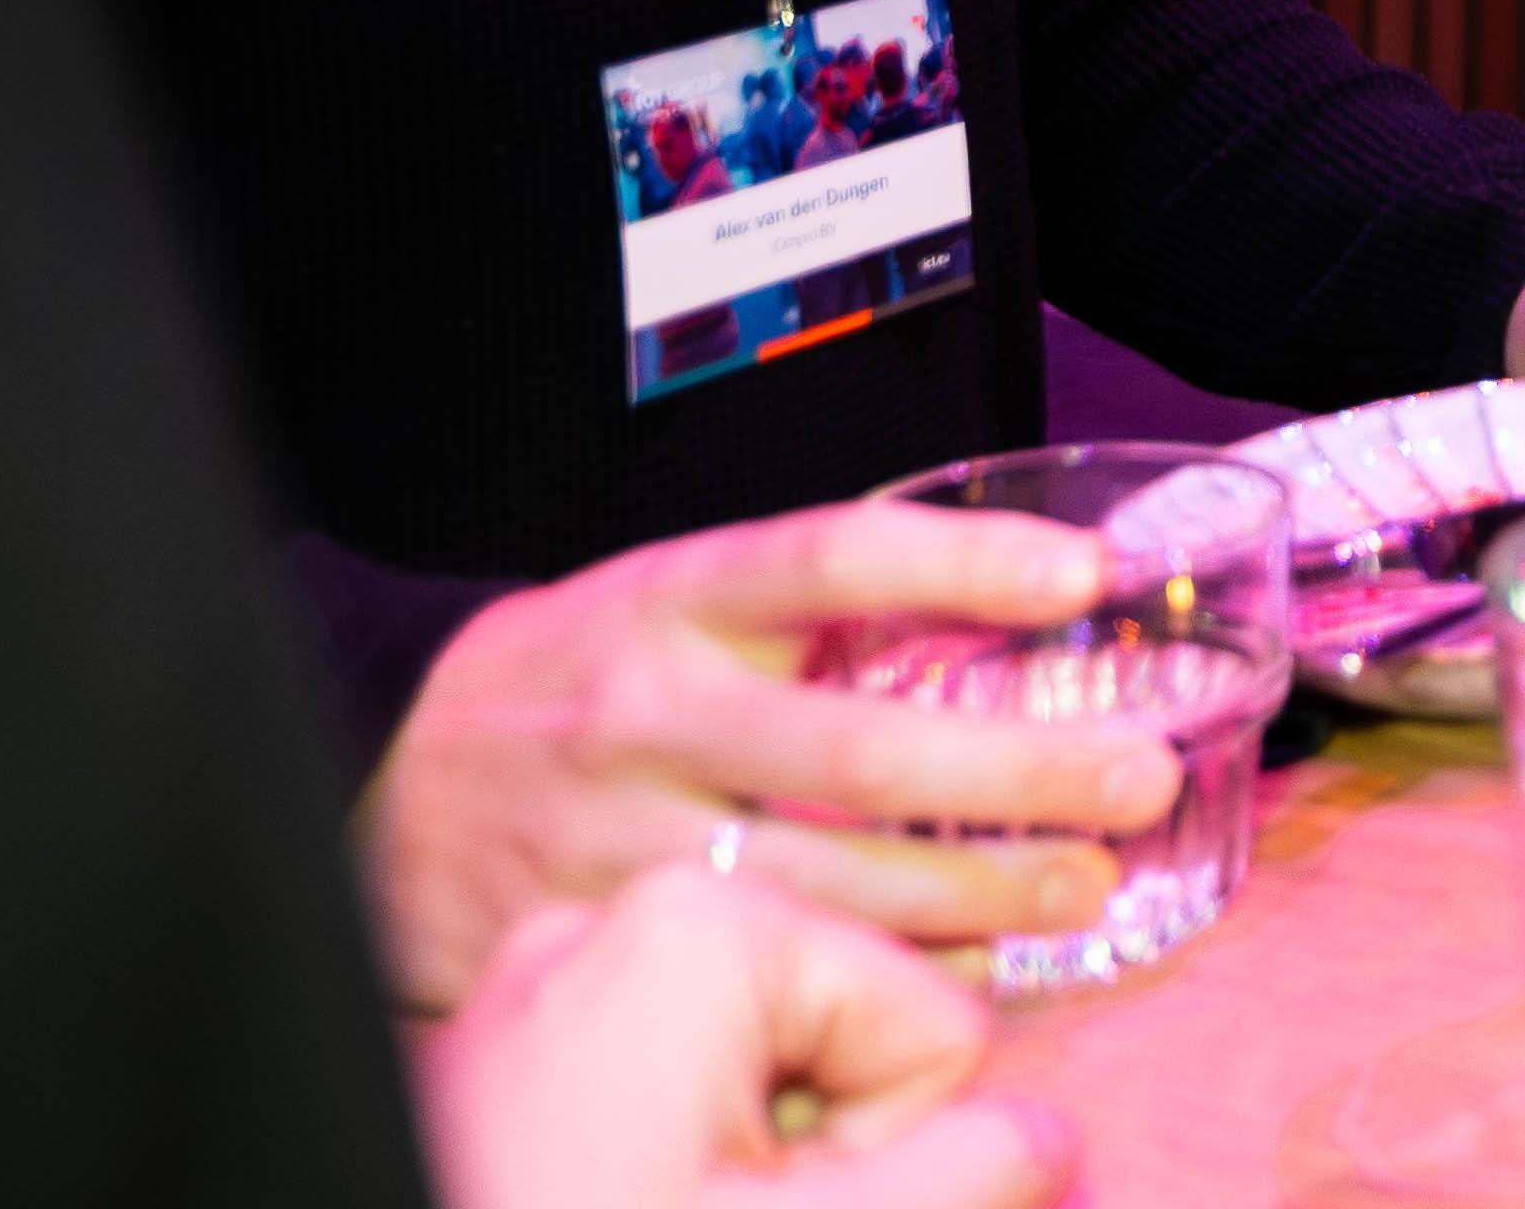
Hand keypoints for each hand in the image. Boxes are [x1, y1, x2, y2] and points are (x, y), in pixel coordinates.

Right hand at [354, 507, 1177, 1010]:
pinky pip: (766, 960)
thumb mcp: (674, 594)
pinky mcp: (605, 935)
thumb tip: (1025, 587)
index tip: (1084, 576)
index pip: (836, 558)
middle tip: (1138, 775)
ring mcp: (623, 834)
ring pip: (825, 877)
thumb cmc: (577, 674)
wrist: (386, 770)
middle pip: (859, 746)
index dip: (966, 561)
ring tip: (1087, 883)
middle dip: (1019, 770)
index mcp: (675, 599)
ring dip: (976, 890)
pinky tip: (973, 963)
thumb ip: (818, 599)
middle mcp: (650, 712)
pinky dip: (878, 966)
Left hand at [413, 866, 1065, 1208]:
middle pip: (842, 1008)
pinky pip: (659, 1055)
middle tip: (742, 1187)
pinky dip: (679, 1128)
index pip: (923, 1014)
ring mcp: (546, 969)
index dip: (894, 1137)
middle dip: (838, 1129)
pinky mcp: (502, 1029)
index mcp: (703, 932)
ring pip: (753, 1040)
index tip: (802, 1196)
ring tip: (686, 1185)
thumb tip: (1052, 1143)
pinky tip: (627, 1188)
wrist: (335, 1204)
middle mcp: (620, 914)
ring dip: (764, 1135)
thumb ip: (969, 1176)